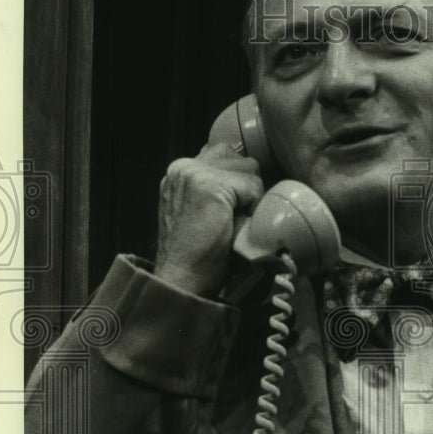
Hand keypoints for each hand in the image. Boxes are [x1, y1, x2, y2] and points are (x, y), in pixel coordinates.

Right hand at [154, 142, 263, 296]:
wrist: (181, 279)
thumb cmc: (196, 254)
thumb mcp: (198, 211)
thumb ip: (214, 188)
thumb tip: (250, 176)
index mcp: (179, 172)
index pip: (224, 154)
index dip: (236, 181)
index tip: (230, 207)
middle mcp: (183, 166)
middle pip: (239, 158)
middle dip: (244, 186)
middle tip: (229, 218)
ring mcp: (195, 173)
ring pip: (249, 169)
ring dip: (249, 196)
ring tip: (230, 221)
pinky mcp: (210, 185)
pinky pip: (253, 186)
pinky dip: (251, 208)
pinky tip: (231, 226)